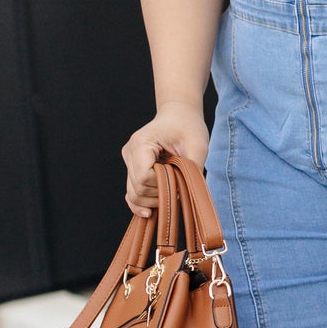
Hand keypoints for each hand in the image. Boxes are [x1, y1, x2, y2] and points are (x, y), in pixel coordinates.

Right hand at [121, 99, 209, 215]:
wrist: (179, 115)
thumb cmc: (189, 127)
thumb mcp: (198, 145)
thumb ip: (192, 169)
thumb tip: (187, 195)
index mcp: (141, 143)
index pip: (144, 178)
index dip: (162, 186)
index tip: (179, 180)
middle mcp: (129, 152)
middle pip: (137, 189)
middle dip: (160, 195)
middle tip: (180, 187)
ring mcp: (129, 161)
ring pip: (133, 194)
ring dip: (154, 200)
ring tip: (173, 191)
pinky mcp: (132, 169)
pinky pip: (131, 193)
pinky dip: (140, 204)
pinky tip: (151, 212)